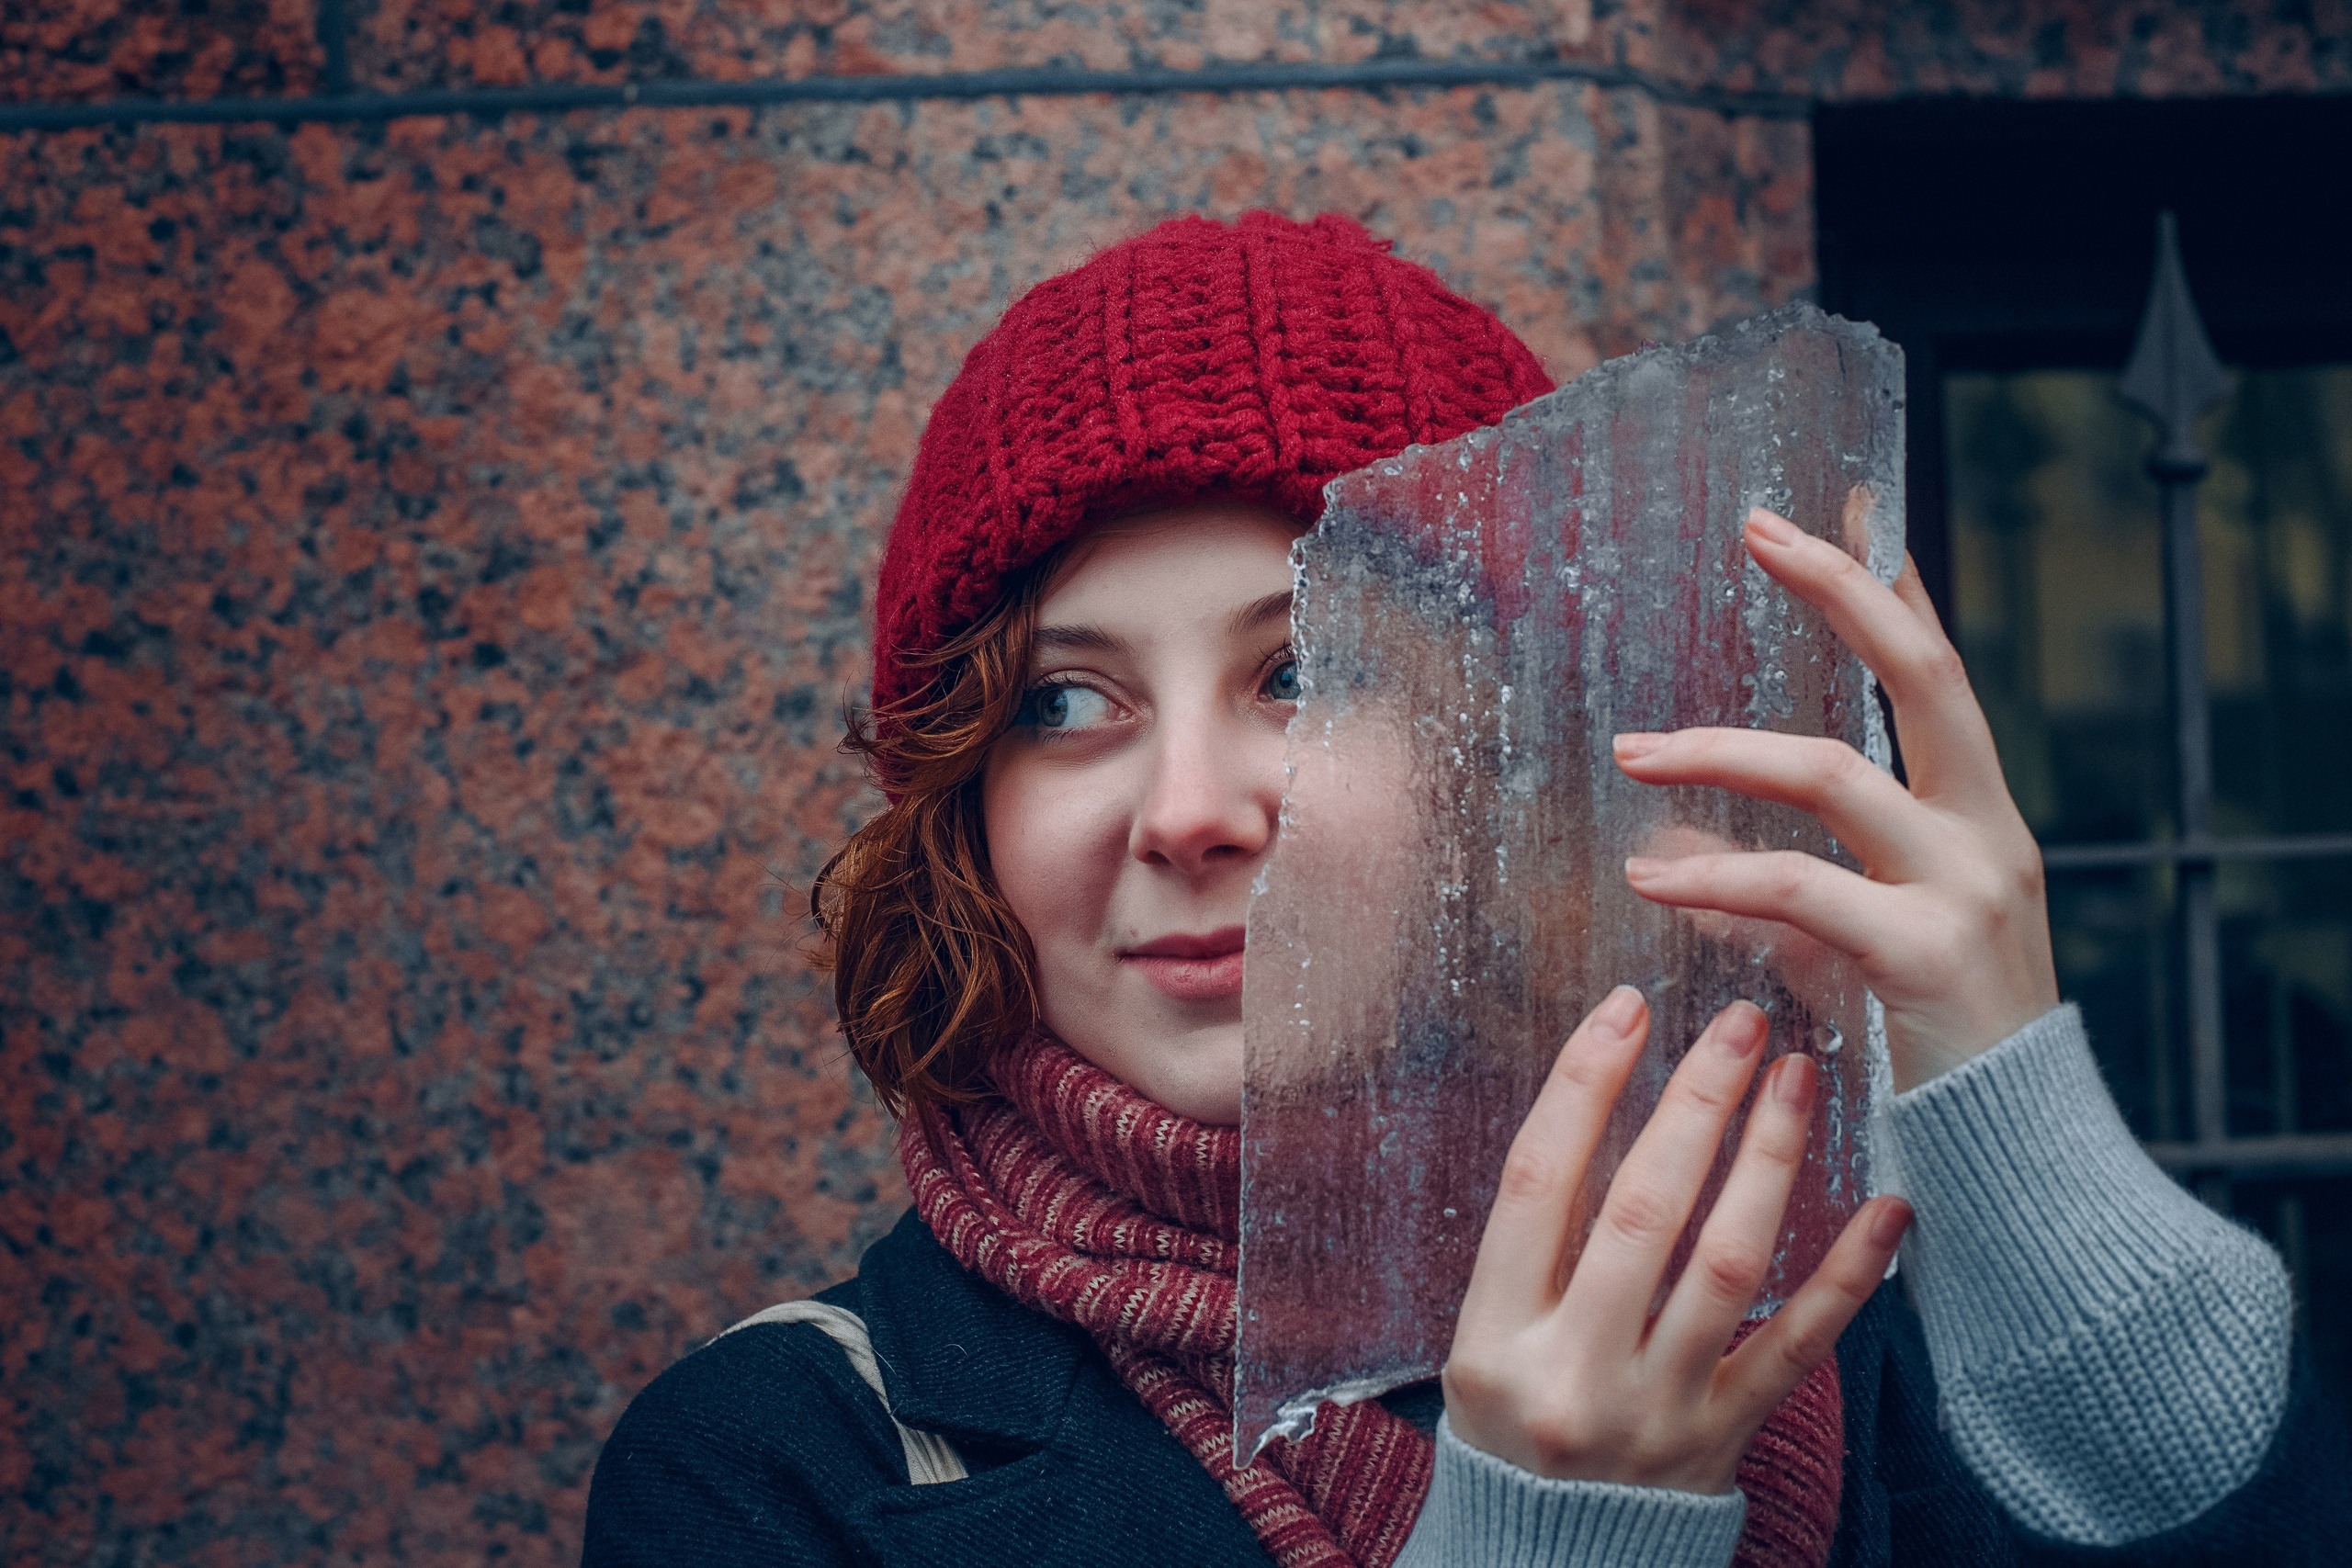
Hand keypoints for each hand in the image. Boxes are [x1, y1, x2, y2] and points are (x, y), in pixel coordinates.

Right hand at [1444, 987, 1912, 1490]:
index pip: (1536, 1183)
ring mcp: (1656, 1413)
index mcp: (1492, 1339)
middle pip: (1642, 1212)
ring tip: (1797, 1078)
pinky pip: (1799, 1347)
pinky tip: (1886, 1206)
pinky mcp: (1727, 1443)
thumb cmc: (1515, 1420)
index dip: (1582, 1086)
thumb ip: (1534, 1244)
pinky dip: (1849, 1275)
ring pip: (1726, 1265)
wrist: (1550, 1563)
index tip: (1628, 1007)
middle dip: (1695, 1104)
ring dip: (1769, 1160)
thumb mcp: (1483, 1339)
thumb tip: (1602, 1098)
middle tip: (1741, 1023)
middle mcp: (1572, 1376)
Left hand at [1613, 507, 2060, 1091]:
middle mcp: (1986, 833)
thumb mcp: (1852, 945)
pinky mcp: (1925, 956)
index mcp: (1979, 816)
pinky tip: (1649, 874)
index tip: (1850, 500)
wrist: (2014, 1157)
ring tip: (1630, 750)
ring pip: (1834, 775)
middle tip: (1761, 529)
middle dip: (1842, 590)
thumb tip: (1664, 845)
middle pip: (1919, 676)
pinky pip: (1801, 892)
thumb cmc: (1927, 1042)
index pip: (1938, 672)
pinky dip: (1716, 879)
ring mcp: (1965, 889)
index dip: (1892, 585)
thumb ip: (1775, 890)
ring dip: (1720, 752)